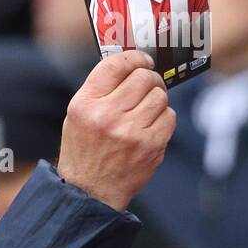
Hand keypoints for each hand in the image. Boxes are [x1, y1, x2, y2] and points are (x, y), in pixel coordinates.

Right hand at [57, 51, 175, 211]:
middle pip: (143, 77)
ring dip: (157, 98)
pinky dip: (164, 117)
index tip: (142, 60)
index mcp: (86, 104)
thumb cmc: (85, 149)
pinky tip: (152, 125)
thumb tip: (132, 64)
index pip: (115, 65)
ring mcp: (130, 132)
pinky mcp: (150, 146)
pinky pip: (169, 117)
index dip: (134, 57)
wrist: (90, 190)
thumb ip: (101, 88)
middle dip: (149, 78)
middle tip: (149, 84)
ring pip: (159, 96)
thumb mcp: (78, 114)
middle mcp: (107, 116)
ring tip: (147, 108)